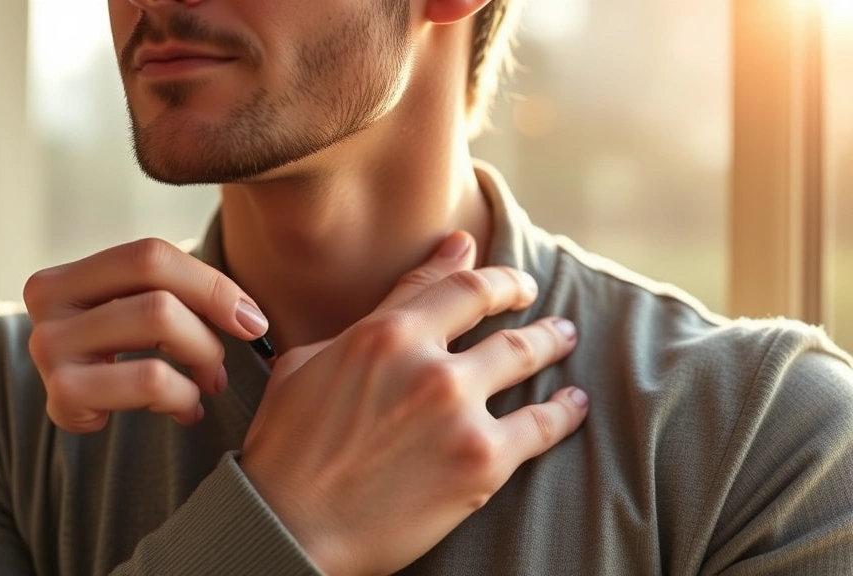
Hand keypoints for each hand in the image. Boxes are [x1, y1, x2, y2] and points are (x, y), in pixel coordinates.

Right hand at [23, 238, 269, 431]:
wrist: (79, 410)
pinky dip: (182, 398)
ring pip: (159, 333)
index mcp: (68, 274)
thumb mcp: (136, 308)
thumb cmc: (122, 353)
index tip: (251, 320)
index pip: (152, 256)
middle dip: (208, 337)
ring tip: (205, 387)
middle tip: (219, 368)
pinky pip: (152, 382)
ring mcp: (49, 349)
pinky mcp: (64, 394)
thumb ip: (181, 291)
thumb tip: (252, 318)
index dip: (212, 285)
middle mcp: (47, 304)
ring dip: (201, 366)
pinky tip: (183, 410)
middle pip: (160, 300)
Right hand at [240, 235, 587, 575]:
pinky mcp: (482, 463)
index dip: (482, 269)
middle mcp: (429, 365)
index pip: (453, 285)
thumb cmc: (287, 445)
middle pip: (498, 313)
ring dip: (552, 342)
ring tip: (564, 339)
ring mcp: (460, 413)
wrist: (291, 525)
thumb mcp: (310, 362)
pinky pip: (541, 426)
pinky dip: (565, 412)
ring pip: (525, 357)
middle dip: (522, 298)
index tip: (495, 265)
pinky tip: (574, 404)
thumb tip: (414, 283)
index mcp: (384, 334)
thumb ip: (370, 318)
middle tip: (537, 302)